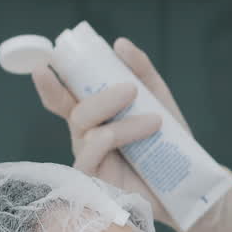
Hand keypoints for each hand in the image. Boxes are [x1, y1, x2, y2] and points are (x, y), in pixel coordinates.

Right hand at [32, 36, 231, 231]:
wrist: (188, 188)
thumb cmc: (170, 147)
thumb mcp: (160, 102)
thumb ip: (142, 72)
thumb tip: (119, 44)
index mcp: (97, 120)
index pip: (64, 100)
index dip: (50, 85)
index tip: (42, 66)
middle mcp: (88, 140)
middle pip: (76, 111)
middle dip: (101, 96)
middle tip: (131, 89)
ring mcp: (91, 162)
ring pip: (87, 130)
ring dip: (122, 121)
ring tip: (156, 121)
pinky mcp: (97, 183)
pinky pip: (93, 154)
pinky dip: (117, 136)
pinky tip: (146, 133)